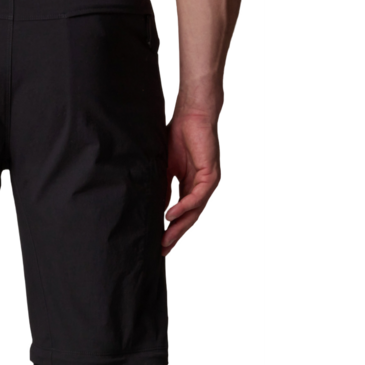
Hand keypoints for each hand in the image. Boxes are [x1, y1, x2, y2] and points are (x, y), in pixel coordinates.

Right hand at [162, 110, 221, 255]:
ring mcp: (208, 182)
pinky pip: (196, 197)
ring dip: (179, 226)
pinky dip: (183, 207)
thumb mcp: (165, 168)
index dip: (172, 229)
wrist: (192, 113)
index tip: (159, 244)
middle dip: (176, 235)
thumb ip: (163, 189)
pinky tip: (169, 215)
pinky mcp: (210, 175)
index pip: (184, 214)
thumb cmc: (179, 134)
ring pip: (195, 212)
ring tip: (165, 238)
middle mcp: (202, 187)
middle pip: (191, 218)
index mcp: (192, 186)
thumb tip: (154, 210)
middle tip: (162, 250)